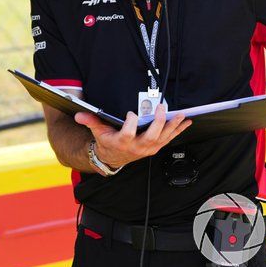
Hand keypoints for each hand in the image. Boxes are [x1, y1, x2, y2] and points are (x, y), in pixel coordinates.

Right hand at [75, 103, 190, 169]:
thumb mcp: (98, 132)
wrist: (113, 158)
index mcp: (122, 142)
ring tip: (181, 115)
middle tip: (162, 108)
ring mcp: (148, 148)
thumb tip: (79, 115)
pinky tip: (186, 122)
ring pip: (163, 138)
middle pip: (151, 136)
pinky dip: (178, 130)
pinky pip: (169, 139)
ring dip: (173, 126)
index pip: (127, 134)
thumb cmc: (107, 142)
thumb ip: (90, 121)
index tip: (131, 113)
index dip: (130, 124)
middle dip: (158, 122)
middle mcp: (137, 147)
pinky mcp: (155, 147)